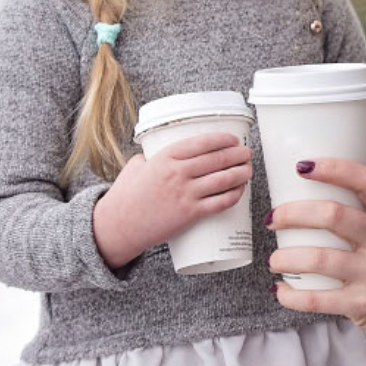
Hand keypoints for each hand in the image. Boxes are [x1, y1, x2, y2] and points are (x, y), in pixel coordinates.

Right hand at [93, 133, 251, 268]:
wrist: (117, 227)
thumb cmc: (124, 197)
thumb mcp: (135, 167)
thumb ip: (148, 158)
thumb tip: (155, 153)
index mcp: (166, 157)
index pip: (202, 142)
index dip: (223, 139)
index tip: (234, 139)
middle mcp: (178, 173)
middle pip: (218, 159)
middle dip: (238, 154)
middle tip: (247, 153)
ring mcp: (185, 194)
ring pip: (223, 180)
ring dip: (241, 173)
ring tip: (248, 169)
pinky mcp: (190, 214)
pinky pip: (220, 203)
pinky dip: (234, 195)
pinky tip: (240, 191)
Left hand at [267, 158, 365, 359]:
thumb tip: (318, 186)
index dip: (332, 168)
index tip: (302, 166)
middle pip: (333, 215)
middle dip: (293, 214)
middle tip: (274, 218)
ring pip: (318, 258)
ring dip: (285, 257)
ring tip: (274, 259)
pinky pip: (317, 299)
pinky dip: (292, 295)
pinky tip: (281, 290)